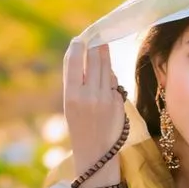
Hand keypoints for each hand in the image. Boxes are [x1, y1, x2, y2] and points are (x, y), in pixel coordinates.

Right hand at [63, 40, 126, 172]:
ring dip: (104, 54)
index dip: (78, 46)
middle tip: (96, 36)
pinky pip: (113, 81)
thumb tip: (83, 52)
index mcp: (71, 95)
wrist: (95, 151)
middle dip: (95, 45)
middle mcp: (88, 95)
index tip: (80, 39)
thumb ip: (75, 80)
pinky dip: (109, 75)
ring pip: (106, 67)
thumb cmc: (79, 124)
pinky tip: (106, 74)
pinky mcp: (118, 102)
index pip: (75, 61)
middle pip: (93, 60)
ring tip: (102, 45)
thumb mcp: (70, 103)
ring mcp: (105, 98)